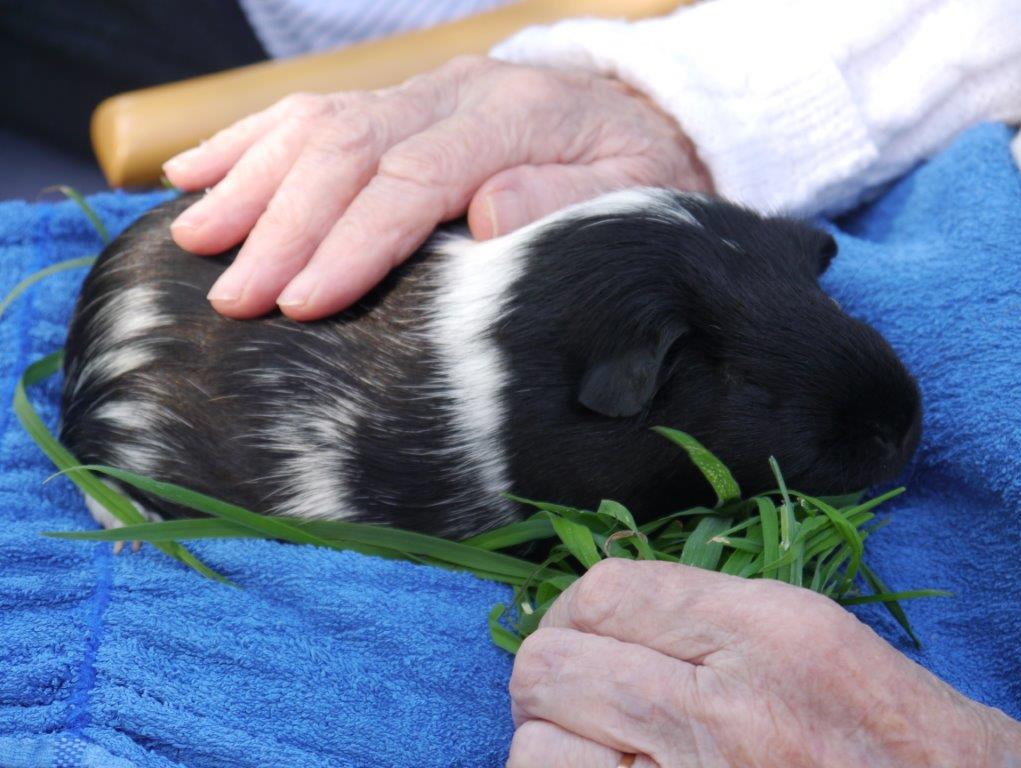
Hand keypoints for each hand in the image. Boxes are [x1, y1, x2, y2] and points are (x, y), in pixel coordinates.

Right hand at [162, 56, 711, 319]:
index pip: (414, 179)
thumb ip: (567, 202)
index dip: (353, 242)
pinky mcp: (398, 102)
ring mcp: (421, 92)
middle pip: (348, 148)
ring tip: (194, 240)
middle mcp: (456, 93)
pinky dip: (248, 142)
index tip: (302, 302)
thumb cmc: (640, 179)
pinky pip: (310, 109)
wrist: (647, 121)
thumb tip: (483, 214)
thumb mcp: (636, 197)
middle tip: (233, 296)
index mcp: (516, 118)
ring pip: (315, 121)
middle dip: (283, 226)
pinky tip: (196, 173)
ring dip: (248, 181)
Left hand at [507, 559, 1020, 766]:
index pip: (605, 592)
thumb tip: (596, 610)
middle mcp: (726, 708)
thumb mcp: (814, 638)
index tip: (578, 634)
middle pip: (549, 666)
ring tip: (597, 753)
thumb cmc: (891, 737)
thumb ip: (704, 613)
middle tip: (578, 698)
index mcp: (768, 631)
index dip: (570, 612)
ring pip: (536, 748)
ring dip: (552, 747)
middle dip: (550, 679)